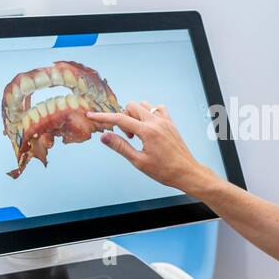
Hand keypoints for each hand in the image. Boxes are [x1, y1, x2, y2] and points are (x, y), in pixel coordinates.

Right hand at [86, 101, 212, 193]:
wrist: (186, 172)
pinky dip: (149, 113)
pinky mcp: (170, 123)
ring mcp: (165, 121)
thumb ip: (120, 146)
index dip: (103, 117)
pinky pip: (157, 109)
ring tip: (137, 133)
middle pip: (131, 107)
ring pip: (144, 105)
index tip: (92, 116)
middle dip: (123, 118)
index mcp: (147, 131)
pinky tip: (148, 127)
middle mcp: (156, 122)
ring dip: (135, 115)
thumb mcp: (138, 161)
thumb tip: (105, 137)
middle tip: (126, 136)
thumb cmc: (165, 170)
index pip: (120, 119)